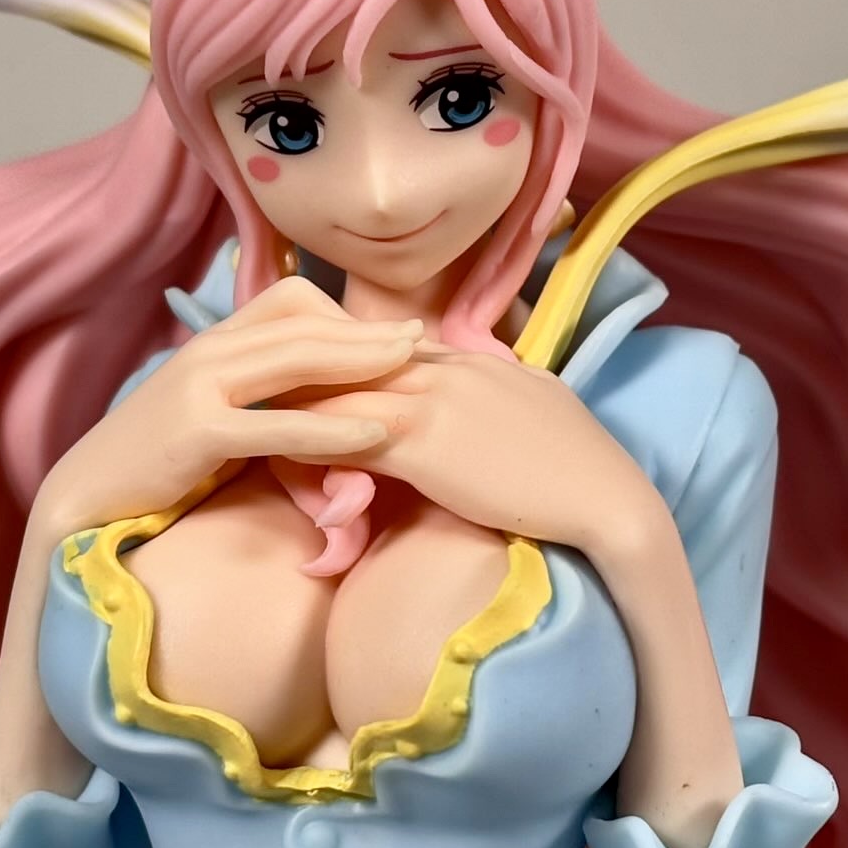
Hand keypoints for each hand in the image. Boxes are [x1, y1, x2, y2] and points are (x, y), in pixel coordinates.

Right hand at [33, 277, 421, 534]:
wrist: (90, 495)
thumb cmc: (160, 464)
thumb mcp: (218, 419)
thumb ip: (266, 401)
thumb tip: (332, 410)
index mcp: (215, 343)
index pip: (290, 301)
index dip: (345, 315)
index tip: (393, 335)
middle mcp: (209, 352)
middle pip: (303, 323)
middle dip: (368, 330)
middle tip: (422, 338)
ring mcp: (200, 387)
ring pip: (296, 360)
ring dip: (361, 361)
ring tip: (412, 366)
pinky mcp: (198, 431)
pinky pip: (279, 423)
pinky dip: (333, 427)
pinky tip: (376, 434)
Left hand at [276, 347, 671, 554]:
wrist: (607, 499)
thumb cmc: (577, 471)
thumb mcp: (534, 414)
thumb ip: (496, 397)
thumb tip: (477, 403)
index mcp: (471, 361)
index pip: (386, 348)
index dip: (339, 359)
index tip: (295, 371)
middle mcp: (446, 369)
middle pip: (352, 356)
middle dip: (298, 371)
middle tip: (246, 381)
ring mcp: (434, 402)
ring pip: (341, 389)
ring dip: (290, 403)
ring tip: (240, 412)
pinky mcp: (426, 445)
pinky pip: (349, 435)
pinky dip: (308, 442)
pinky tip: (273, 452)